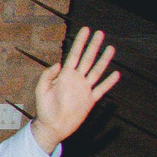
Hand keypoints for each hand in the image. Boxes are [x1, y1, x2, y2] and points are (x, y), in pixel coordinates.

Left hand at [32, 28, 119, 143]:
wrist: (52, 126)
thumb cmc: (44, 108)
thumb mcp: (41, 90)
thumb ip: (47, 76)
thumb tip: (59, 64)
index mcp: (64, 75)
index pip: (73, 55)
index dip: (80, 42)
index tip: (86, 30)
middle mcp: (76, 79)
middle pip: (87, 59)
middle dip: (93, 46)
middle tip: (100, 33)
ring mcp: (84, 89)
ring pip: (96, 71)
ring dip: (104, 60)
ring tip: (111, 48)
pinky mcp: (90, 100)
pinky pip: (101, 89)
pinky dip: (109, 82)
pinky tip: (116, 74)